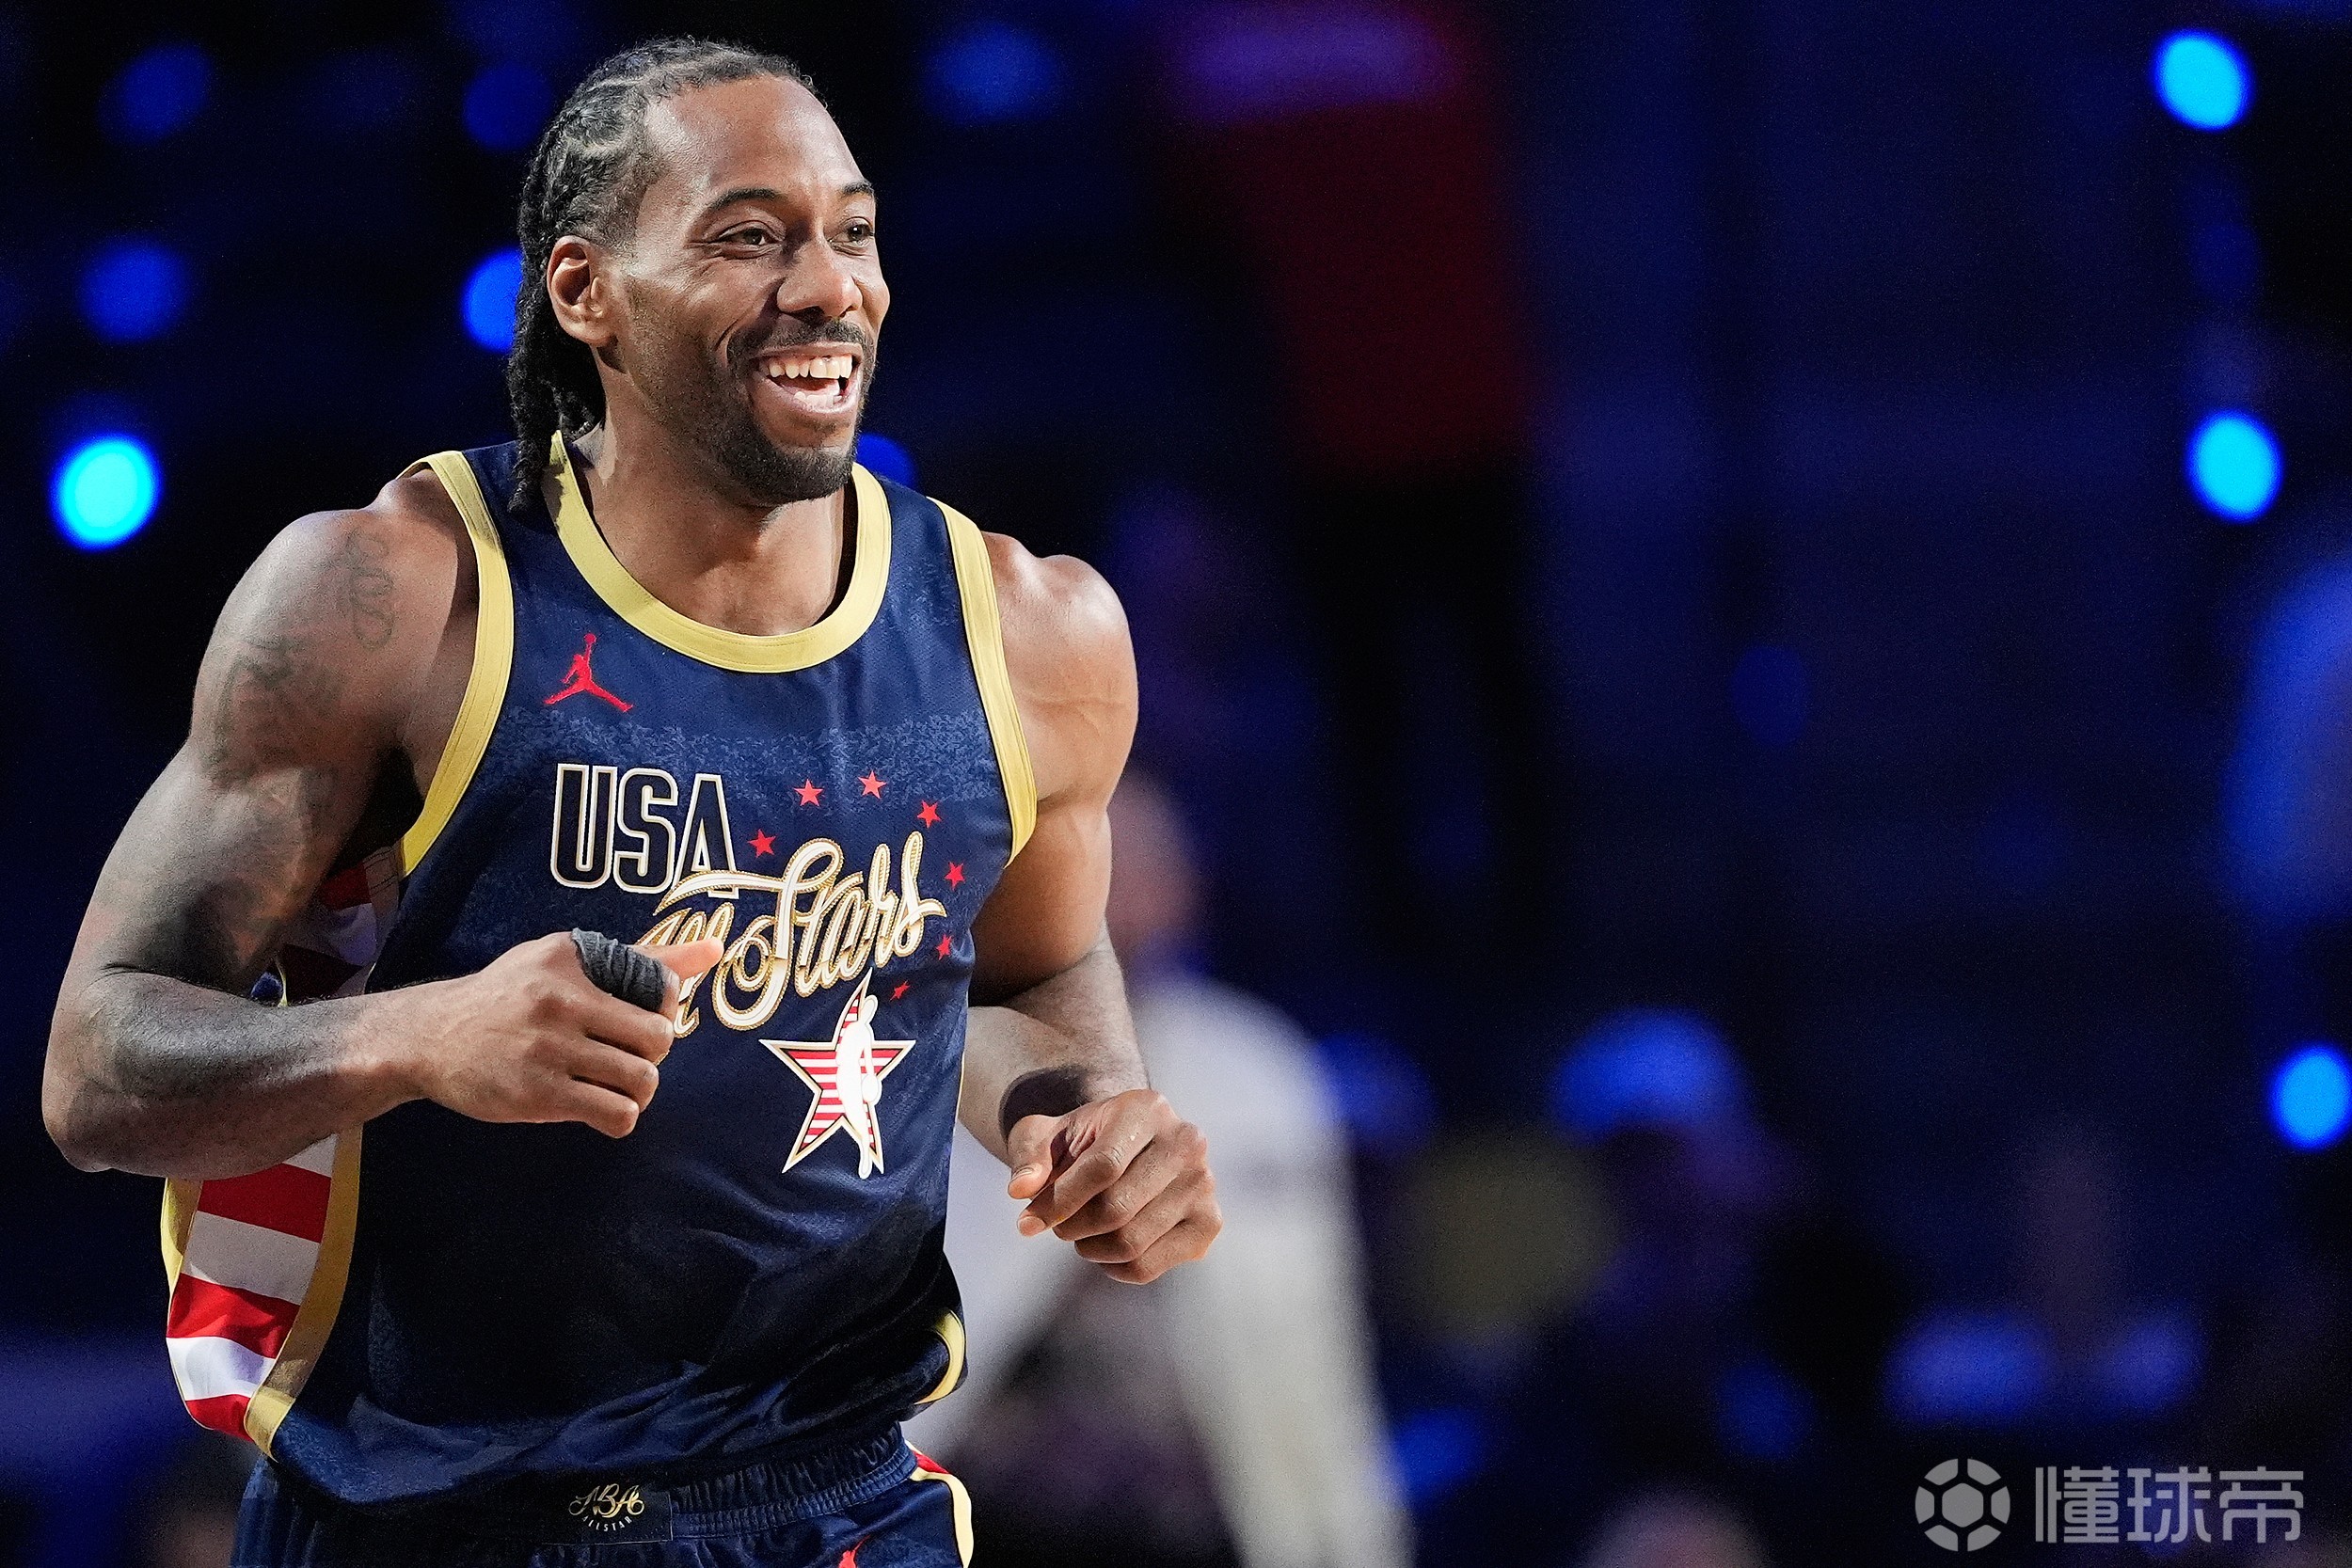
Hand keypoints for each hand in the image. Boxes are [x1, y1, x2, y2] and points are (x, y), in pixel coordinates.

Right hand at [398, 931, 722, 1137]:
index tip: (638, 1025)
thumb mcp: (563, 959)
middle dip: (654, 1057)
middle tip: (630, 1060)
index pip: (661, 990)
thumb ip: (638, 957)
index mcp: (571, 961)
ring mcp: (548, 1050)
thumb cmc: (508, 996)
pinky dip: (621, 1118)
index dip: (664, 1014)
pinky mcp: (538, 1095)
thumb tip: (714, 948)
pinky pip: (614, 1114)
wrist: (428, 1037)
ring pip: (641, 1080)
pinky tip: (604, 1110)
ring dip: (640, 1092)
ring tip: (619, 1088)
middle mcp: (561, 1001)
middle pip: (658, 1039)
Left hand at [1005, 1088, 1220, 1282]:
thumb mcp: (1045, 1135)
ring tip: (1081, 1233)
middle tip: (1058, 1225)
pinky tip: (1104, 1248)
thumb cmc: (1081, 1141)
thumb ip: (1028, 1156)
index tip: (1027, 1222)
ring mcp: (1204, 1184)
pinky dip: (1114, 1268)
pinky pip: (1149, 1266)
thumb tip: (1021, 1189)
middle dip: (1072, 1226)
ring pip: (1131, 1242)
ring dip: (1090, 1248)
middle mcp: (1187, 1142)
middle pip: (1117, 1209)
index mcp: (1148, 1109)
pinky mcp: (1209, 1223)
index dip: (1060, 1201)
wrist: (1125, 1146)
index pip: (1103, 1167)